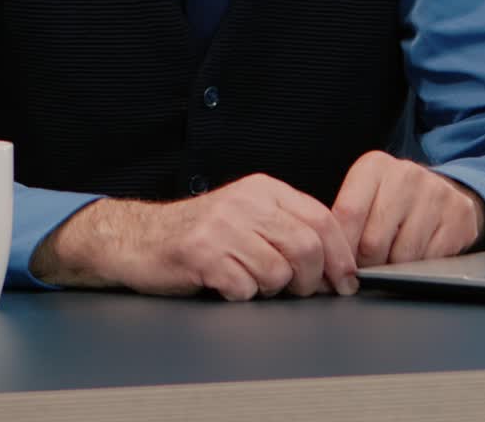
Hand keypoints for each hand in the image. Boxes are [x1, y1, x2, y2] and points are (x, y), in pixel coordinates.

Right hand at [31, 173, 357, 300]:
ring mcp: (223, 226)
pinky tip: (225, 284)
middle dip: (310, 280)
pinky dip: (241, 295)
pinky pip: (244, 288)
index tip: (344, 281)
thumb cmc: (200, 233)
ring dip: (270, 290)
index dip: (340, 256)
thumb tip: (336, 261)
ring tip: (250, 282)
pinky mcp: (202, 253)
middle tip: (297, 291)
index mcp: (263, 189)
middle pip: (307, 247)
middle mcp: (246, 202)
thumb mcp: (248, 215)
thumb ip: (288, 227)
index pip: (322, 218)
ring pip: (278, 272)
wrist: (140, 238)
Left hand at [331, 151, 484, 267]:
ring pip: (403, 256)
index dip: (340, 250)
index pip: (348, 214)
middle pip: (373, 241)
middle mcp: (406, 174)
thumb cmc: (391, 200)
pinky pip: (431, 261)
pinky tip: (417, 259)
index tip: (337, 271)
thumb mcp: (364, 197)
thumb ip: (344, 221)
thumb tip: (326, 261)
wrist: (440, 191)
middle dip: (366, 266)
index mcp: (374, 166)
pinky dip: (421, 270)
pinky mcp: (460, 215)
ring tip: (391, 262)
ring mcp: (436, 193)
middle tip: (366, 270)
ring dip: (393, 270)